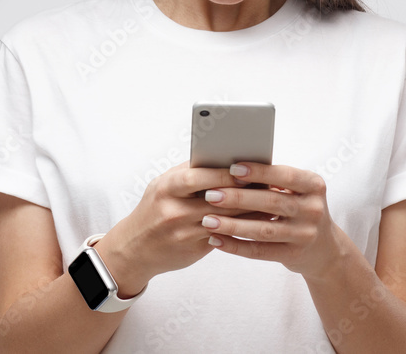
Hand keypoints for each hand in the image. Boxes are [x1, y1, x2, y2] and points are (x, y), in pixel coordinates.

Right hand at [100, 161, 265, 291]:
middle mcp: (174, 210)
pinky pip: (223, 237)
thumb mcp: (163, 185)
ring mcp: (183, 233)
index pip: (199, 177)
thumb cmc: (155, 208)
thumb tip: (223, 155)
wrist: (134, 248)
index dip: (224, 173)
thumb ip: (190, 172)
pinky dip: (242, 228)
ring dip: (250, 211)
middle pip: (216, 199)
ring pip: (224, 220)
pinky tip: (259, 222)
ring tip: (271, 201)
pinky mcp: (193, 250)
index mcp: (166, 188)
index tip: (247, 167)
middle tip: (269, 183)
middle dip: (244, 191)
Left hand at [200, 162, 341, 281]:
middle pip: (271, 202)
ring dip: (232, 225)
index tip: (232, 168)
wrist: (325, 249)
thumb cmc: (300, 209)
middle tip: (210, 195)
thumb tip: (232, 168)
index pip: (285, 175)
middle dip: (237, 198)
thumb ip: (274, 181)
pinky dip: (235, 246)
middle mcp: (313, 209)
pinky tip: (216, 240)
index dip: (259, 172)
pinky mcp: (294, 255)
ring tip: (207, 220)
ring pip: (263, 229)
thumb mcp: (298, 191)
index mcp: (314, 185)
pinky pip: (260, 251)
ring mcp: (305, 234)